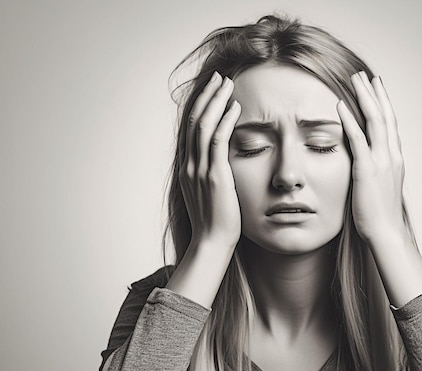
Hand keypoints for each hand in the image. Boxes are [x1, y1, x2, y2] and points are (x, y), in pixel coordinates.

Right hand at [180, 72, 241, 249]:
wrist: (212, 242)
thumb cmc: (215, 221)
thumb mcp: (208, 192)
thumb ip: (210, 172)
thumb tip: (220, 159)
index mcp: (186, 167)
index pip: (190, 128)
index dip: (199, 106)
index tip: (211, 90)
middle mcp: (189, 165)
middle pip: (193, 120)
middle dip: (206, 96)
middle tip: (219, 78)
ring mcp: (199, 169)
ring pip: (203, 126)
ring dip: (216, 101)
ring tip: (228, 84)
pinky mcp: (215, 176)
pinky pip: (217, 141)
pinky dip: (225, 121)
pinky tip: (235, 108)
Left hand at [337, 72, 404, 244]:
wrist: (387, 234)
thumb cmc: (380, 216)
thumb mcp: (381, 187)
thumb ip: (376, 171)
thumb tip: (367, 164)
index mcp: (395, 159)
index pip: (390, 125)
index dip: (384, 104)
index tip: (377, 88)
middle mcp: (391, 155)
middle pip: (385, 116)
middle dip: (376, 93)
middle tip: (367, 75)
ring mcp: (381, 161)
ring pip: (375, 121)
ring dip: (365, 98)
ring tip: (356, 79)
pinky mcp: (367, 170)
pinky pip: (358, 139)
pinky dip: (350, 120)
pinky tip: (341, 105)